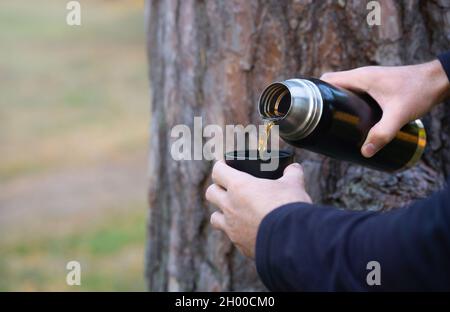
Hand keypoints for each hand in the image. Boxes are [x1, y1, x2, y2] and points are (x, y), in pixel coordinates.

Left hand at [205, 161, 311, 257]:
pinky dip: (237, 232)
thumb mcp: (294, 185)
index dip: (221, 166)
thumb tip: (294, 168)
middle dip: (217, 188)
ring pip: (214, 218)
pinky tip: (250, 230)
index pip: (218, 171)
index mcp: (239, 186)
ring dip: (221, 213)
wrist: (291, 241)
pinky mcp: (240, 244)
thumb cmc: (289, 207)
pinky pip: (231, 236)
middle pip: (211, 193)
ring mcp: (232, 227)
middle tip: (229, 188)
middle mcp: (230, 206)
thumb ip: (292, 173)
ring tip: (235, 211)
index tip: (225, 165)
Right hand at [321, 60, 449, 157]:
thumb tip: (364, 152)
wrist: (439, 79)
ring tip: (334, 124)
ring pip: (344, 89)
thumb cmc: (418, 91)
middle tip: (322, 123)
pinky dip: (349, 102)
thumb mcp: (399, 115)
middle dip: (325, 102)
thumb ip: (382, 134)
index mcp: (360, 77)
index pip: (327, 80)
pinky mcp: (377, 85)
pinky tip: (354, 119)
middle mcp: (362, 75)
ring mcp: (369, 79)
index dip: (315, 93)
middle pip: (333, 86)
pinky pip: (355, 91)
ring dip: (337, 103)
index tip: (311, 110)